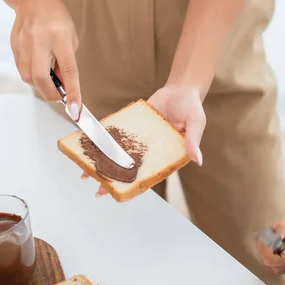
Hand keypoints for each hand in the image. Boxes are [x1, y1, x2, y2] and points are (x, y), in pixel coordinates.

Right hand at [10, 0, 81, 119]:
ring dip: (42, 85)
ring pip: (29, 78)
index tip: (75, 109)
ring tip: (51, 78)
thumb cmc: (56, 18)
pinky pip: (23, 70)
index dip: (73, 93)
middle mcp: (40, 43)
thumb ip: (67, 62)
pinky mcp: (14, 48)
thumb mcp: (70, 38)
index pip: (69, 72)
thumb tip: (64, 85)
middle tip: (60, 96)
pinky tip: (40, 68)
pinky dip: (33, 76)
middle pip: (41, 79)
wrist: (31, 0)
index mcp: (60, 39)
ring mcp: (24, 46)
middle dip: (51, 94)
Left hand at [88, 84, 205, 197]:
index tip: (119, 195)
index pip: (149, 177)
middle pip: (130, 170)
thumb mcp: (196, 123)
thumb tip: (197, 160)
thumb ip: (193, 141)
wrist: (180, 88)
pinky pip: (118, 135)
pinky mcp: (133, 127)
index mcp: (166, 157)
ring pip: (120, 155)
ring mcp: (140, 140)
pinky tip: (91, 146)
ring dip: (105, 163)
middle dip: (114, 180)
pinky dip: (105, 141)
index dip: (134, 188)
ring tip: (86, 171)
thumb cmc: (191, 107)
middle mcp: (151, 152)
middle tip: (98, 189)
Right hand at [255, 215, 284, 275]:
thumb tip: (276, 237)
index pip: (266, 255)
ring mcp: (265, 258)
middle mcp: (260, 249)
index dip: (280, 257)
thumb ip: (282, 228)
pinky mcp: (271, 264)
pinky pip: (279, 272)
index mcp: (262, 239)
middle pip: (270, 264)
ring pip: (275, 270)